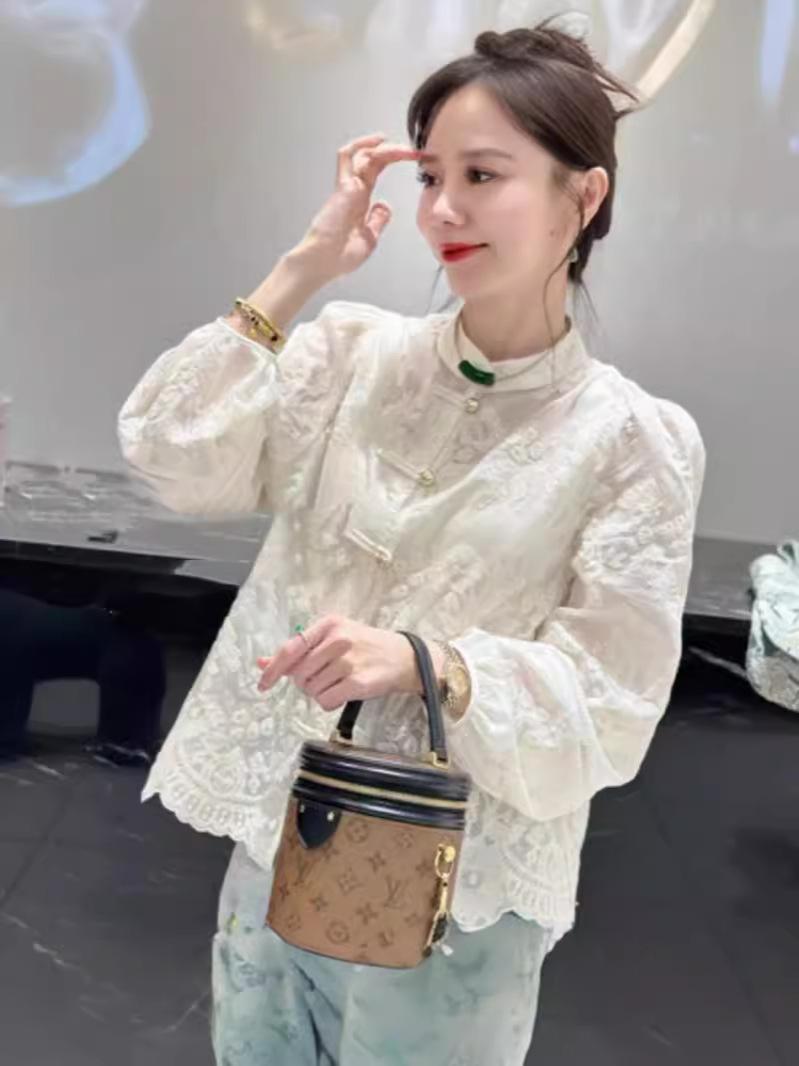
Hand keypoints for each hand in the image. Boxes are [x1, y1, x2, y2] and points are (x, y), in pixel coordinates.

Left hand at [256, 615, 424, 711]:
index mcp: (329, 624)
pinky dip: (329, 702)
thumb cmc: (365, 646)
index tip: (263, 684)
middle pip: (299, 674)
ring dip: (319, 692)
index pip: (290, 649)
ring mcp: (349, 662)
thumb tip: (262, 663)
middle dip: (305, 682)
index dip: (273, 669)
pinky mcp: (358, 683)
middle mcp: (338, 640)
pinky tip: (342, 693)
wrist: (405, 657)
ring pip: (312, 690)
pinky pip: (326, 701)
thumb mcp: (333, 638)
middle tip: (322, 679)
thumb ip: (298, 650)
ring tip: (337, 682)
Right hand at [294, 133, 419, 281]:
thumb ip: (377, 221)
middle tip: (416, 151)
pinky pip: (347, 157)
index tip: (415, 159)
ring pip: (364, 155)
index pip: (376, 170)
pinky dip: (362, 144)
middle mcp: (353, 190)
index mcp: (360, 201)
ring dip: (385, 147)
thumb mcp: (370, 238)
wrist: (324, 262)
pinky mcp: (342, 187)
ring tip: (404, 148)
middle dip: (395, 151)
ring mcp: (347, 187)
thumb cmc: (340, 256)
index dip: (394, 160)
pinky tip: (379, 141)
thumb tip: (384, 207)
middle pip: (373, 159)